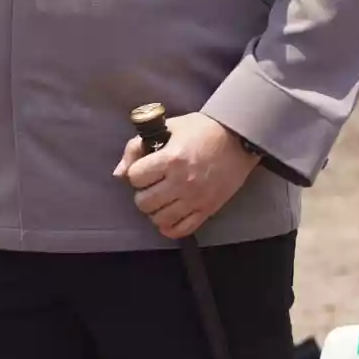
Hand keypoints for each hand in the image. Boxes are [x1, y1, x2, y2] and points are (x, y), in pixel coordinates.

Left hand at [113, 111, 260, 240]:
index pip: (135, 177)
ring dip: (155, 210)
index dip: (136, 173)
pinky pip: (181, 230)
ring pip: (160, 219)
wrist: (239, 138)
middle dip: (143, 193)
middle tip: (152, 185)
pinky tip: (170, 215)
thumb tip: (119, 174)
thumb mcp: (168, 128)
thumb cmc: (202, 130)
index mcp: (170, 159)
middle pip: (144, 202)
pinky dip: (170, 227)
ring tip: (161, 199)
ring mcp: (195, 199)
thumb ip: (137, 147)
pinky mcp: (208, 209)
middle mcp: (181, 182)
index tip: (144, 168)